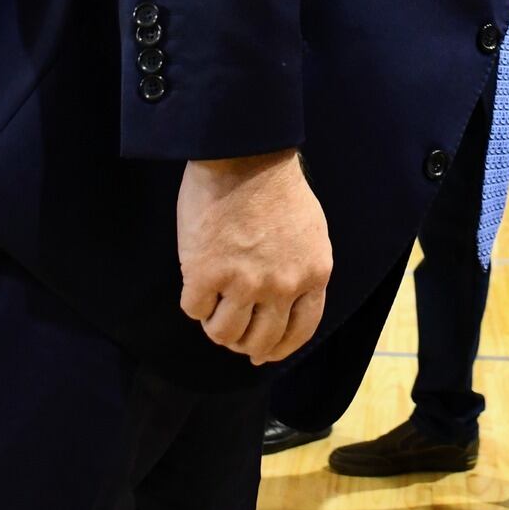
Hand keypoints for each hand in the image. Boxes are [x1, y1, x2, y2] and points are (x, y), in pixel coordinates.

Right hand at [176, 148, 332, 365]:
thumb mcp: (310, 232)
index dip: (279, 349)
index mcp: (314, 273)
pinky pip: (194, 310)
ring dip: (215, 323)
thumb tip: (283, 305)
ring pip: (223, 334)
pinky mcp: (207, 275)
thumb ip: (301, 270)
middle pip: (260, 341)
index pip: (300, 331)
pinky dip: (194, 301)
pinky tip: (197, 281)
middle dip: (244, 343)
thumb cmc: (277, 187)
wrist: (246, 155)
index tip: (263, 354)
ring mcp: (245, 282)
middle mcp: (283, 285)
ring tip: (213, 303)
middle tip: (231, 330)